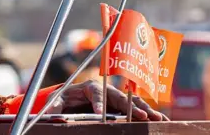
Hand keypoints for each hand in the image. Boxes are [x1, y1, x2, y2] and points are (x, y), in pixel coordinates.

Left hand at [49, 80, 167, 120]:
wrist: (70, 97)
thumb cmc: (64, 98)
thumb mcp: (56, 101)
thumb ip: (53, 107)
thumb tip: (47, 115)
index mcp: (89, 87)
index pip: (96, 94)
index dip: (100, 103)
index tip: (102, 113)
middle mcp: (105, 90)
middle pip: (119, 97)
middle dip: (130, 107)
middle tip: (141, 116)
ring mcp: (115, 97)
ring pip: (132, 103)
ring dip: (145, 110)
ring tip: (158, 119)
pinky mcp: (121, 106)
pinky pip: (136, 109)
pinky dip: (149, 114)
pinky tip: (161, 121)